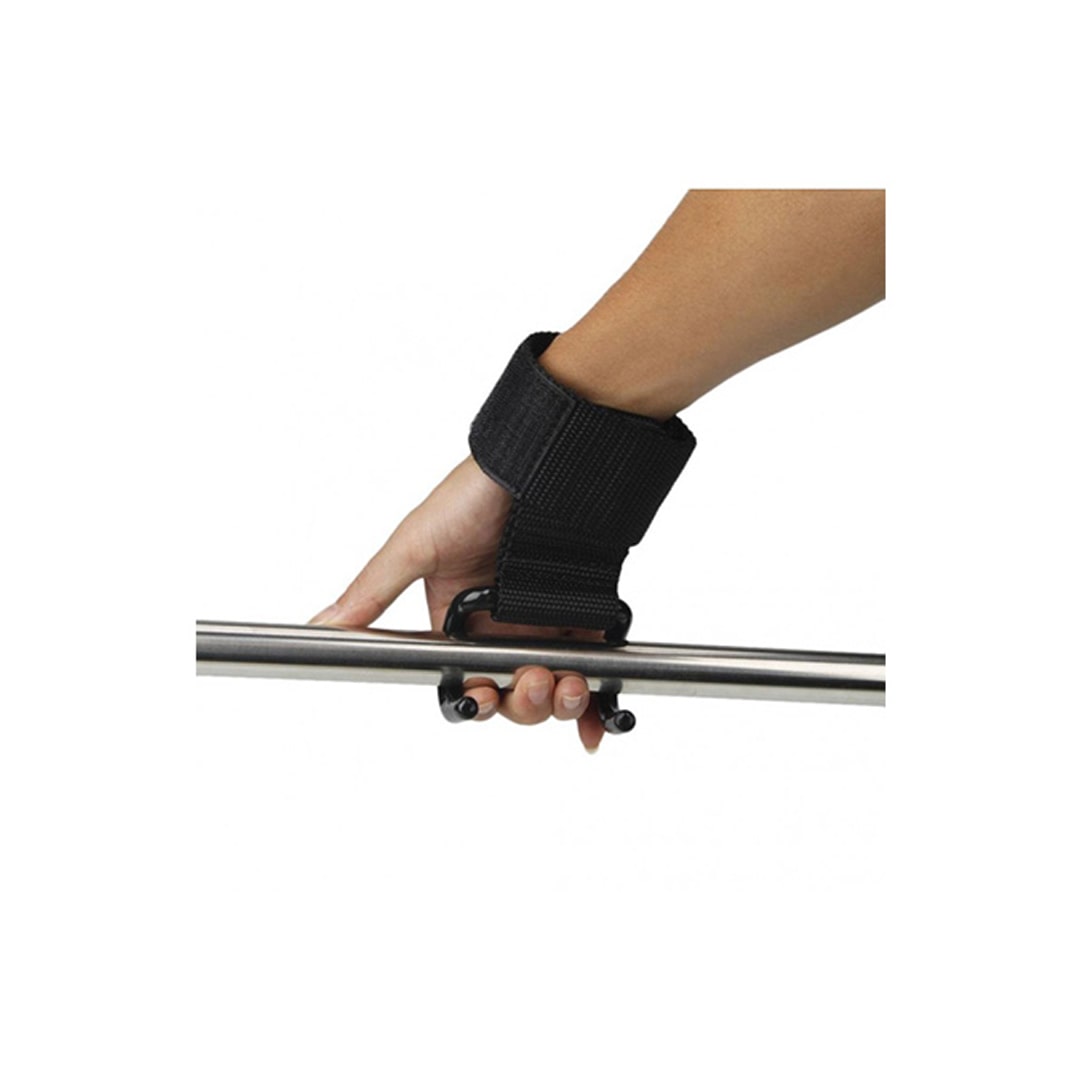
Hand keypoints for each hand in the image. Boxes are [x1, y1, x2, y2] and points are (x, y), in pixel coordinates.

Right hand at [310, 456, 607, 751]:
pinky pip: (597, 672)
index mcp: (456, 617)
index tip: (482, 698)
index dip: (474, 699)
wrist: (544, 462)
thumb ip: (373, 591)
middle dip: (521, 702)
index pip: (461, 679)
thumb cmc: (475, 494)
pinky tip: (598, 720)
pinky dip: (598, 704)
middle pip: (509, 694)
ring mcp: (545, 623)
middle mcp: (500, 626)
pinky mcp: (587, 615)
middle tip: (530, 681)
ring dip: (559, 701)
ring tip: (567, 683)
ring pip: (551, 689)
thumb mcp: (415, 545)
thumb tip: (322, 625)